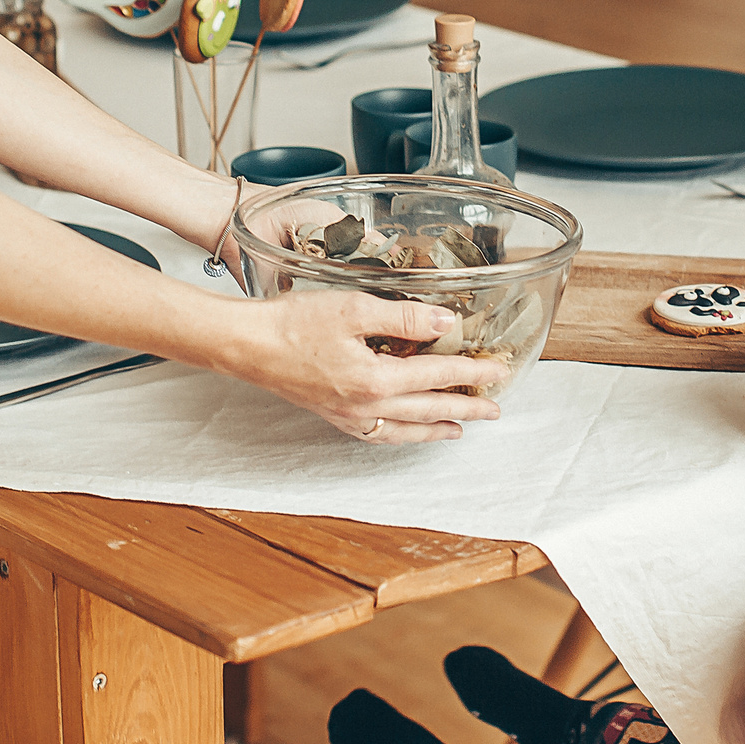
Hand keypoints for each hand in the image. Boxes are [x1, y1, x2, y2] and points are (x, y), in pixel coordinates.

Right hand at [230, 290, 504, 442]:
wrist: (246, 345)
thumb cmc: (292, 323)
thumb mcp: (355, 308)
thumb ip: (404, 318)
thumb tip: (446, 321)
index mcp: (376, 380)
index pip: (437, 375)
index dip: (471, 371)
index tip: (498, 369)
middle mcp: (366, 405)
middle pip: (428, 409)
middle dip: (465, 408)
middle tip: (494, 408)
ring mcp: (348, 415)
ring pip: (404, 429)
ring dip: (435, 429)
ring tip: (458, 429)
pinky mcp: (331, 414)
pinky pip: (376, 434)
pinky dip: (399, 435)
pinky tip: (402, 430)